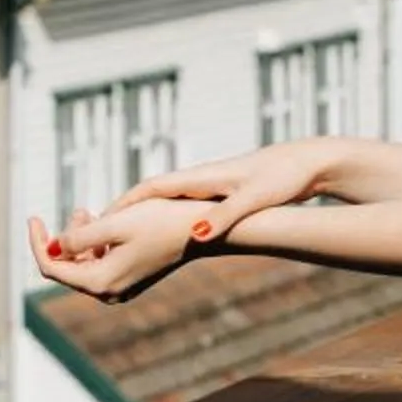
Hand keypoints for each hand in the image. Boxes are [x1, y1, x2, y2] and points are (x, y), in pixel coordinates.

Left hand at [28, 197, 214, 302]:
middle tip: (80, 210)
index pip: (52, 266)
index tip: (34, 217)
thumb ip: (79, 237)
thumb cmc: (159, 222)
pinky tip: (102, 224)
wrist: (198, 231)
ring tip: (88, 213)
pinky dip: (95, 244)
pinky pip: (99, 263)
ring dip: (80, 238)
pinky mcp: (129, 278)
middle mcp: (108, 291)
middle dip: (63, 238)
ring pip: (83, 264)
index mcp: (100, 281)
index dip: (37, 242)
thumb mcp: (114, 223)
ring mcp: (119, 287)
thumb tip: (56, 247)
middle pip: (67, 267)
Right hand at [108, 138, 336, 230]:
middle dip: (121, 213)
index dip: (122, 206)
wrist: (308, 162)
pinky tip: (159, 234)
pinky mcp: (220, 193)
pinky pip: (180, 207)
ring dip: (139, 216)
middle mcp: (200, 179)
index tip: (96, 224)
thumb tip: (197, 234)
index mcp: (202, 177)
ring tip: (115, 240)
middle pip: (149, 195)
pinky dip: (162, 219)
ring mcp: (209, 186)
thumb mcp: (255, 199)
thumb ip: (225, 216)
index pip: (150, 189)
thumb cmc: (284, 177)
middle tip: (93, 237)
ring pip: (163, 201)